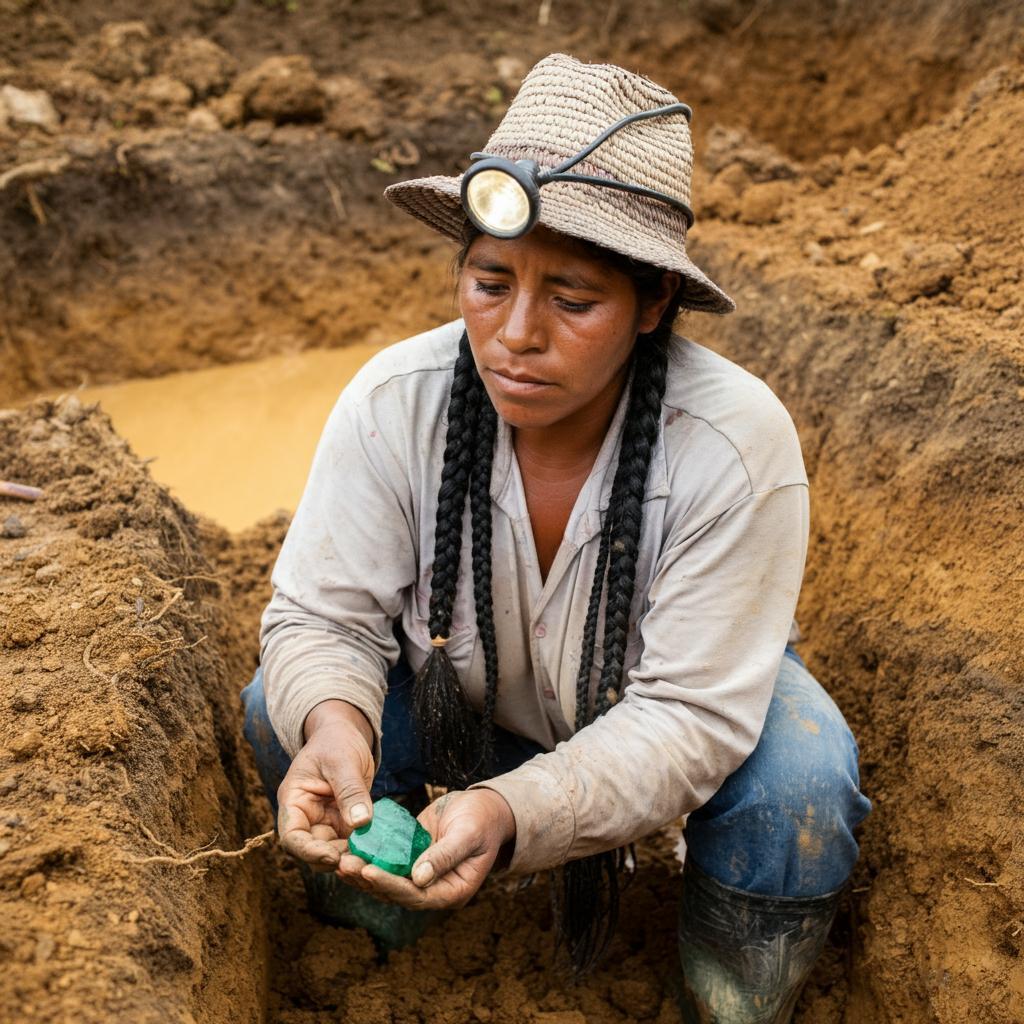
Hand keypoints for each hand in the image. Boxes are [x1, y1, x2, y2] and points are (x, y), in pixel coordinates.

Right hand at [276, 700, 375, 871]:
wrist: (345, 735)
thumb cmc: (336, 742)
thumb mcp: (342, 761)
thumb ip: (350, 790)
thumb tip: (361, 823)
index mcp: (293, 801)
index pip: (292, 837)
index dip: (309, 852)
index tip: (334, 857)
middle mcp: (306, 817)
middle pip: (312, 850)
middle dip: (334, 860)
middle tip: (360, 865)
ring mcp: (324, 822)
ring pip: (332, 851)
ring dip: (350, 858)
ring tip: (372, 862)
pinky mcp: (343, 824)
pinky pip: (350, 842)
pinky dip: (362, 848)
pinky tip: (380, 852)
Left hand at [336, 788, 515, 909]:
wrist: (485, 807)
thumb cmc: (482, 820)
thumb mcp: (468, 835)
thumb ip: (445, 856)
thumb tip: (419, 878)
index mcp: (452, 891)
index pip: (416, 895)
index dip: (391, 885)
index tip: (368, 871)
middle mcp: (434, 889)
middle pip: (396, 892)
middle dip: (369, 879)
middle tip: (344, 866)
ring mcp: (422, 875)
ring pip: (388, 881)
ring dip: (364, 872)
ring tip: (341, 861)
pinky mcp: (412, 858)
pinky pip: (390, 862)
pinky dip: (372, 857)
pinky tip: (352, 850)